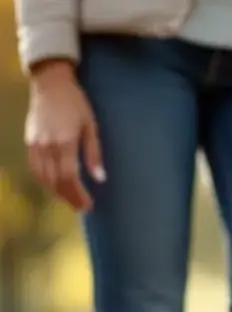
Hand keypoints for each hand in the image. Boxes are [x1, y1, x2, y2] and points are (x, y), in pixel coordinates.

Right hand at [25, 60, 104, 211]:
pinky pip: (34, 167)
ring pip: (42, 177)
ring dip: (56, 192)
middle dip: (69, 197)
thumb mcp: (91, 126)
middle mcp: (46, 145)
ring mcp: (35, 143)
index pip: (69, 177)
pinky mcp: (30, 141)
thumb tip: (100, 178)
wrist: (50, 84)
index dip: (78, 194)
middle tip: (82, 207)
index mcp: (64, 142)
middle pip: (55, 181)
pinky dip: (44, 181)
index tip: (88, 205)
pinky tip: (54, 186)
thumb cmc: (75, 103)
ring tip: (70, 200)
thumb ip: (94, 153)